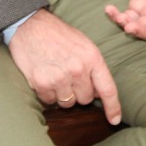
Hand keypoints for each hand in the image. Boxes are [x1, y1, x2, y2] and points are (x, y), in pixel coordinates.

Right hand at [7, 9, 121, 124]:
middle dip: (80, 92)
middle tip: (71, 77)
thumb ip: (93, 67)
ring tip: (57, 75)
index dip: (113, 107)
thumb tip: (99, 91)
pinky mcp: (41, 83)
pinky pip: (49, 101)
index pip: (107, 88)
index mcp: (93, 58)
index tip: (115, 120)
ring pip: (68, 102)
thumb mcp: (84, 45)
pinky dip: (48, 93)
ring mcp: (59, 77)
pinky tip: (46, 76)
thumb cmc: (60, 35)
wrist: (31, 25)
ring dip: (64, 94)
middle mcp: (78, 69)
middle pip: (86, 99)